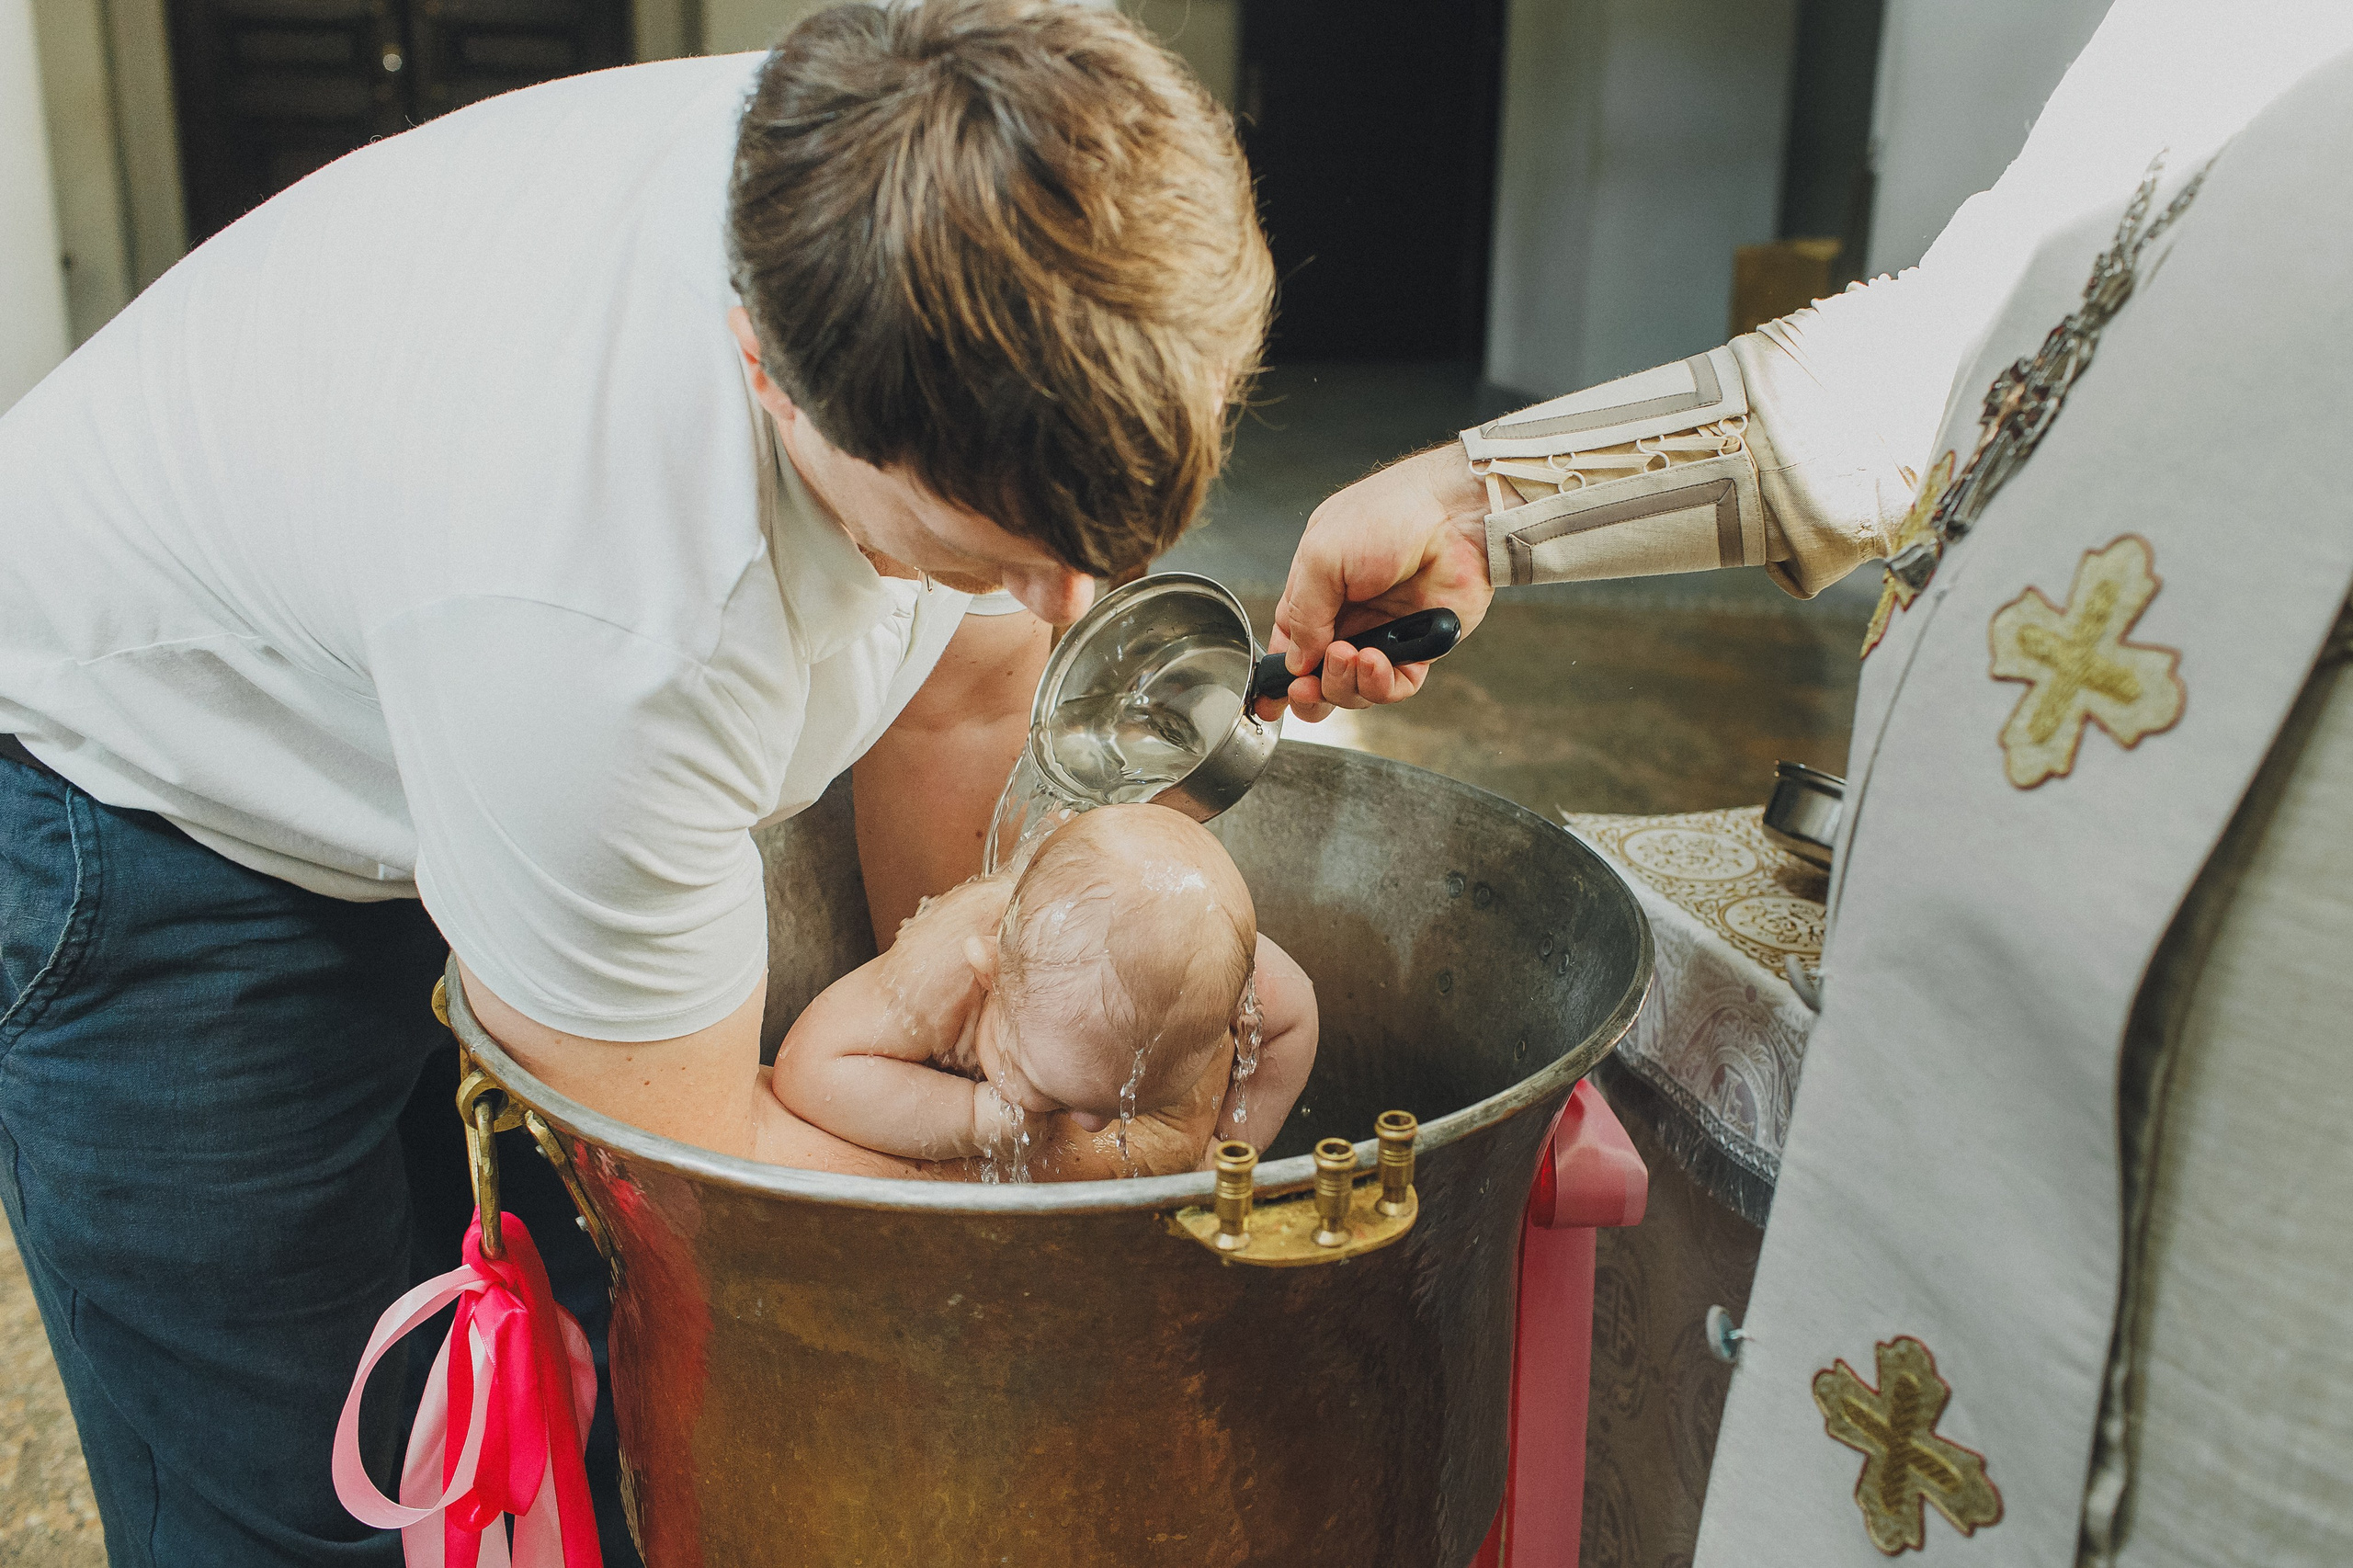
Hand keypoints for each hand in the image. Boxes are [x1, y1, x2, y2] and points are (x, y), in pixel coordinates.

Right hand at [1263, 442, 1494, 719]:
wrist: (1452, 514)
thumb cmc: (1387, 515)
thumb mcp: (1320, 558)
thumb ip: (1301, 614)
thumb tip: (1295, 661)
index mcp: (1316, 592)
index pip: (1289, 647)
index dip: (1279, 677)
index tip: (1268, 702)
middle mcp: (1347, 618)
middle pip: (1318, 678)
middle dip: (1308, 691)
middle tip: (1306, 686)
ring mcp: (1382, 635)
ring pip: (1352, 690)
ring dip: (1342, 683)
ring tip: (1346, 656)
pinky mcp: (1418, 649)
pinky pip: (1393, 687)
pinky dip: (1378, 684)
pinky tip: (1374, 659)